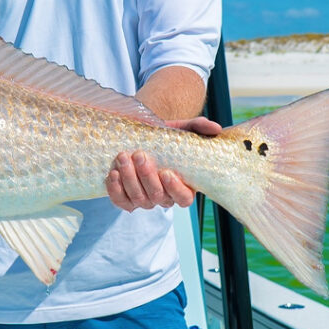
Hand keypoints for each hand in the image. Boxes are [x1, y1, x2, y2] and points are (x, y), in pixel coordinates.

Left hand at [106, 116, 221, 211]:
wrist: (140, 137)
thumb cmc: (165, 137)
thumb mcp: (182, 129)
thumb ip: (199, 127)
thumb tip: (215, 128)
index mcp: (183, 186)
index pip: (184, 199)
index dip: (175, 189)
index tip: (167, 172)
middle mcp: (164, 197)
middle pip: (157, 197)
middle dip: (146, 176)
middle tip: (139, 154)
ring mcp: (144, 199)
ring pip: (138, 199)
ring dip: (129, 178)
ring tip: (122, 157)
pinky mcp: (125, 198)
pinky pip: (121, 201)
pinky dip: (115, 189)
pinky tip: (113, 173)